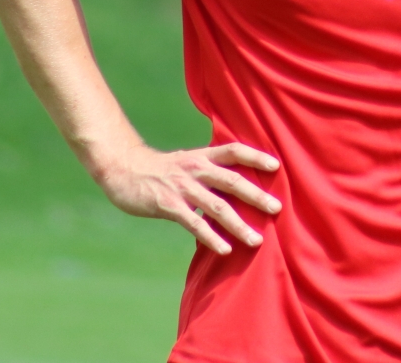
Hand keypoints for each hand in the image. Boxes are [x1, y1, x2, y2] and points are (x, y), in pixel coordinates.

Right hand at [97, 141, 281, 254]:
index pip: (233, 151)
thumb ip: (209, 173)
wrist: (122, 170)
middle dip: (256, 195)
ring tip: (257, 240)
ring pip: (217, 206)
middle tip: (277, 208)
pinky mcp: (168, 204)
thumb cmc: (159, 170)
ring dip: (239, 224)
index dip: (255, 156)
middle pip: (232, 180)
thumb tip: (237, 187)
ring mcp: (182, 187)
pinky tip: (225, 250)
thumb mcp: (186, 163)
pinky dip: (211, 237)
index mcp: (201, 157)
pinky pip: (194, 223)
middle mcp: (195, 169)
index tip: (277, 165)